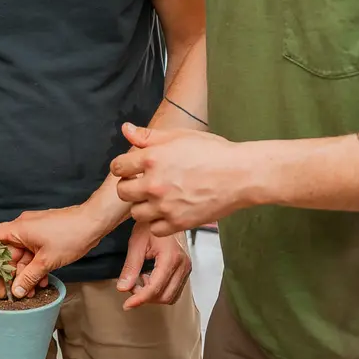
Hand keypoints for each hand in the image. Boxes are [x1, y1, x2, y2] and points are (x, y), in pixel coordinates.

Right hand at [0, 204, 112, 297]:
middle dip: (8, 274)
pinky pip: (34, 255)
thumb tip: (16, 291)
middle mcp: (23, 229)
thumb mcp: (47, 261)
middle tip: (7, 293)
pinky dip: (35, 268)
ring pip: (22, 257)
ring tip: (29, 292)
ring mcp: (35, 233)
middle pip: (7, 252)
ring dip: (24, 274)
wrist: (94, 222)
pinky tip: (42, 282)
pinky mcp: (46, 237)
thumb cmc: (70, 235)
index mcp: (18, 229)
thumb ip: (29, 277)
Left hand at [110, 123, 252, 237]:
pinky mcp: (178, 223)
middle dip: (130, 186)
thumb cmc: (213, 152)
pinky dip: (158, 222)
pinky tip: (168, 212)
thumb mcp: (179, 136)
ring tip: (156, 199)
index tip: (131, 169)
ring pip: (136, 213)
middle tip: (143, 184)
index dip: (123, 167)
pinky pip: (154, 228)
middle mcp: (154, 184)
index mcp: (152, 159)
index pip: (118, 167)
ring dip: (143, 206)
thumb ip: (149, 136)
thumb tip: (125, 129)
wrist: (240, 175)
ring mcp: (165, 206)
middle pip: (123, 192)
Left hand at [118, 222, 191, 308]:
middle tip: (131, 285)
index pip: (155, 288)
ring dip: (153, 294)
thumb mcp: (136, 243)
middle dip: (145, 296)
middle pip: (164, 296)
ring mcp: (186, 268)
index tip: (127, 305)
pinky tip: (150, 278)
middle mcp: (182, 265)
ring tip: (141, 279)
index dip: (139, 299)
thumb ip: (130, 267)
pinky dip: (160, 290)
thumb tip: (123, 288)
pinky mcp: (185, 269)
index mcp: (170, 258)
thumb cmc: (150, 225)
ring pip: (170, 296)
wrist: (163, 215)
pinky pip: (174, 290)